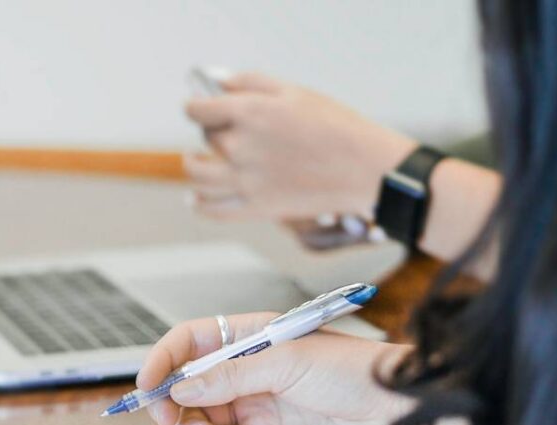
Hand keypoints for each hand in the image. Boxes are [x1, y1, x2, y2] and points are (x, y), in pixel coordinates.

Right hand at [137, 313, 439, 424]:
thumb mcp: (287, 361)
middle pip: (188, 386)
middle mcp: (248, 373)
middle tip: (168, 418)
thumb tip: (182, 388)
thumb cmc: (357, 371)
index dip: (165, 360)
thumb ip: (230, 376)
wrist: (401, 414)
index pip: (192, 342)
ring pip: (201, 420)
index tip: (147, 383)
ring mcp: (256, 409)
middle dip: (171, 402)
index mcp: (251, 338)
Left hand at [183, 72, 415, 221]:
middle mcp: (240, 147)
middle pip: (206, 138)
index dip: (195, 105)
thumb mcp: (293, 91)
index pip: (198, 109)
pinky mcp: (255, 208)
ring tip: (195, 160)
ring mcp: (245, 180)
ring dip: (193, 166)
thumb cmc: (334, 125)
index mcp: (248, 113)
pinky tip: (196, 198)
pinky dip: (199, 204)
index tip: (198, 106)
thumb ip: (249, 83)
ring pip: (198, 176)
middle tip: (225, 128)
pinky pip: (213, 210)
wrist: (364, 168)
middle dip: (211, 130)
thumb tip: (217, 83)